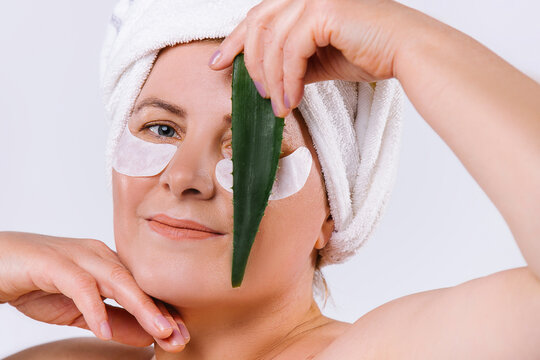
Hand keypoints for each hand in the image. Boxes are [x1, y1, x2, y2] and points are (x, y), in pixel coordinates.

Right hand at [0, 231, 188, 352]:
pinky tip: (103, 330)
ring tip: (160, 331)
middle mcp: (99, 255)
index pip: (142, 290)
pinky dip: (94, 308)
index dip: (164, 313)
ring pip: (118, 280)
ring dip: (141, 307)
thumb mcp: (80, 311)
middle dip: (162, 312)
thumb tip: (147, 337)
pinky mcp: (54, 263)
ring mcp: (78, 256)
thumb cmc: (37, 283)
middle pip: (138, 284)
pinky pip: (80, 285)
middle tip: (180, 338)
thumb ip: (113, 321)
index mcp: (108, 264)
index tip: (181, 338)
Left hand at [209, 0, 419, 116]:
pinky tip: (292, 100)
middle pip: (258, 24)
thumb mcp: (320, 59)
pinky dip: (287, 79)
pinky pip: (291, 50)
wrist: (407, 52)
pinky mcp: (324, 11)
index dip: (234, 41)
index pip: (258, 16)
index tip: (218, 64)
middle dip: (247, 62)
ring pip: (272, 41)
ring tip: (278, 105)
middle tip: (255, 94)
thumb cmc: (370, 53)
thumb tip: (268, 80)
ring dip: (271, 79)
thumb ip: (292, 62)